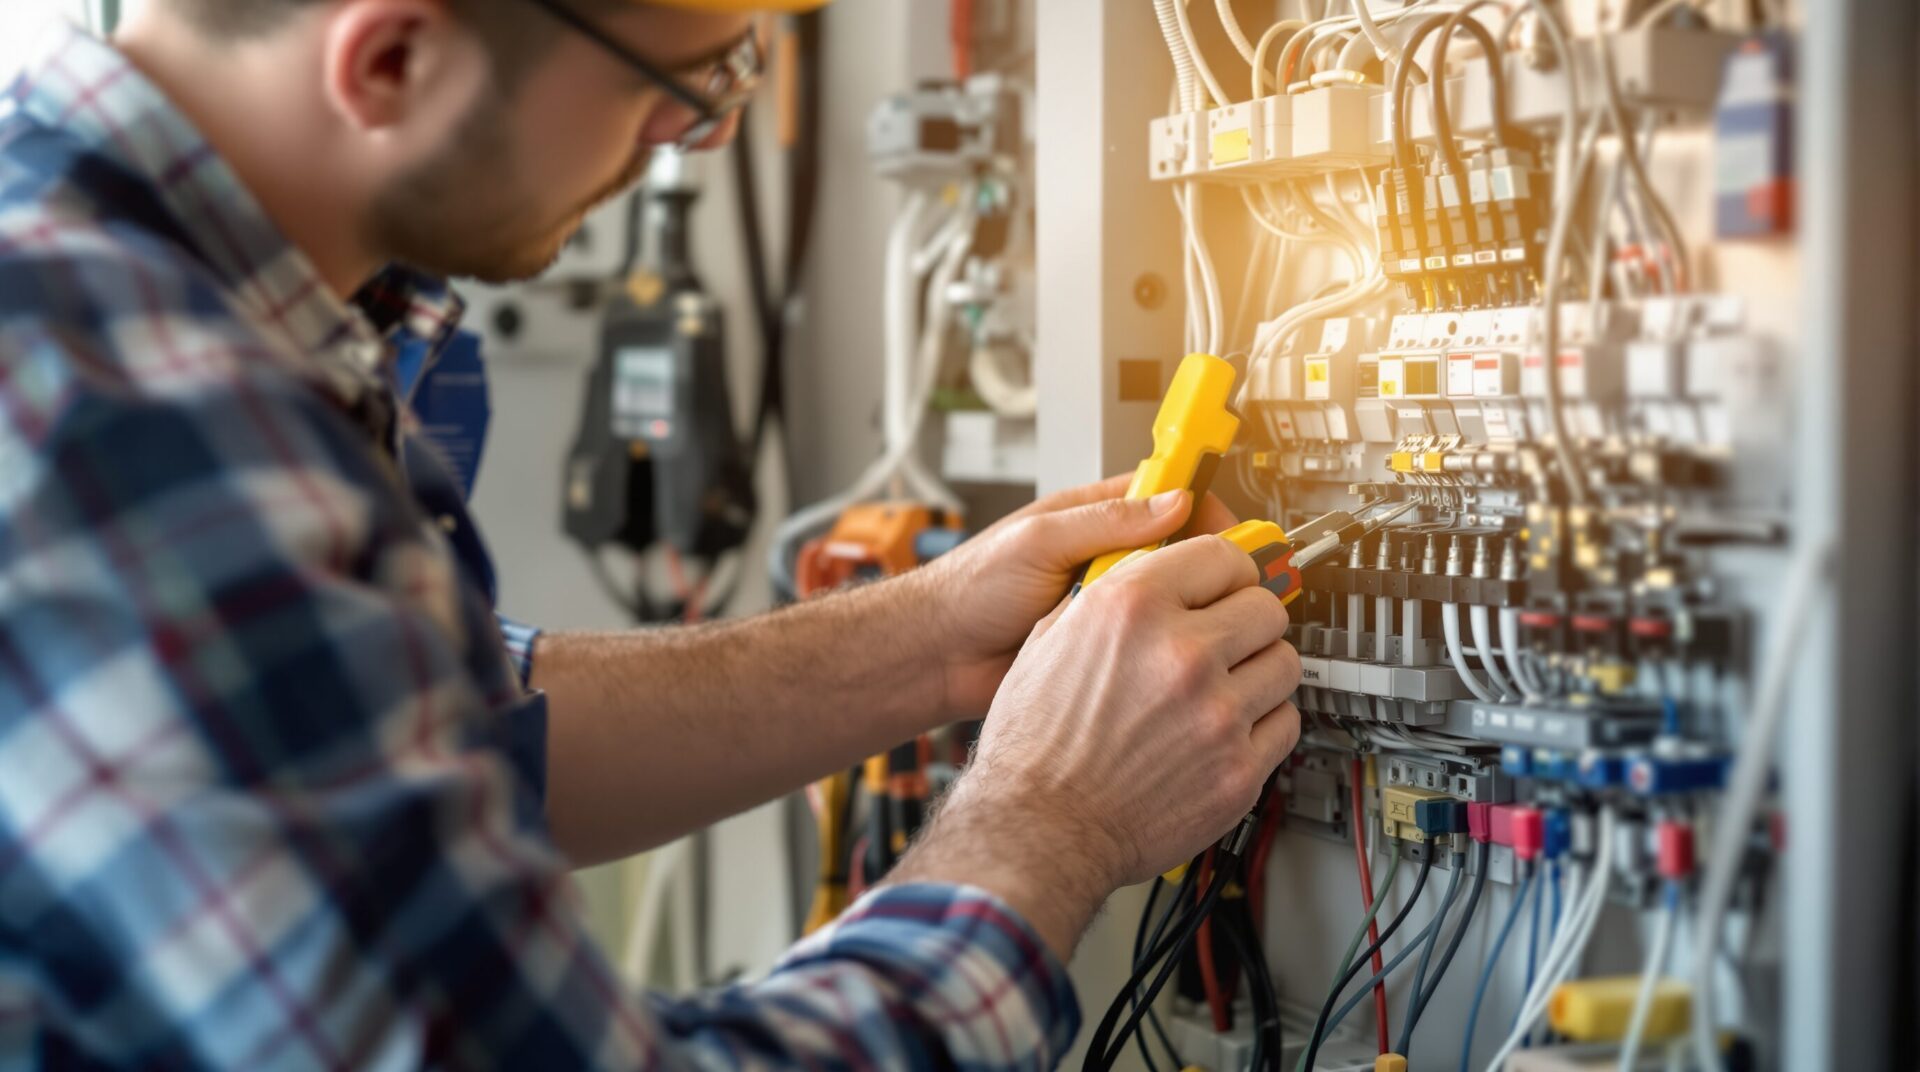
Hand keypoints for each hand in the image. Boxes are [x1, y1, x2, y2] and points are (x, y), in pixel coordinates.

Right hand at [889, 534, 1301, 956]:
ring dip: (1259, 673)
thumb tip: (1148, 571)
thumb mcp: (1049, 640)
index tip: (1230, 584)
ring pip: (1285, 665)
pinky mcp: (1238, 769)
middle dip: (1247, 621)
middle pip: (1266, 608)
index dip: (1228, 571)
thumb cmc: (1034, 745)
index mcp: (1132, 608)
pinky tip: (1227, 732)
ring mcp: (1217, 713)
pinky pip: (1285, 724)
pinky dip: (1263, 727)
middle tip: (1230, 640)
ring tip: (1226, 690)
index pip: (1223, 557)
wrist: (1037, 828)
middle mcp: (1181, 653)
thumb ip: (1108, 596)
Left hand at [908, 475, 1240, 717]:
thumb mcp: (1039, 541)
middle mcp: (1106, 559)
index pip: (1169, 499)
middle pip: (1181, 555)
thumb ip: (1105, 521)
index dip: (1208, 513)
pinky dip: (1165, 650)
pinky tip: (1175, 658)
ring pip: (1171, 605)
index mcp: (1093, 517)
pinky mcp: (1105, 651)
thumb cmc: (969, 588)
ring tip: (1210, 624)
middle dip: (1211, 569)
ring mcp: (1109, 609)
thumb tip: (1174, 501)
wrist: (938, 657)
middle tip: (1241, 588)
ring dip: (1189, 614)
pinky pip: (1149, 646)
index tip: (1237, 536)